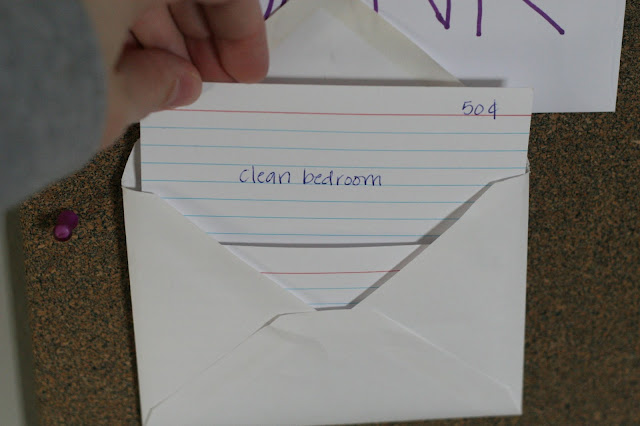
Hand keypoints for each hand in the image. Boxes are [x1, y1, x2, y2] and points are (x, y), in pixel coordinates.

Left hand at [81, 0, 267, 147]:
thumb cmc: (21, 79)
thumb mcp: (105, 99)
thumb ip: (151, 88)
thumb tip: (177, 84)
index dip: (243, 32)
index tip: (247, 72)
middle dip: (199, 38)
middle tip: (205, 84)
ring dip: (158, 37)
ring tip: (161, 85)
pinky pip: (98, 1)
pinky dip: (115, 25)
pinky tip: (119, 67)